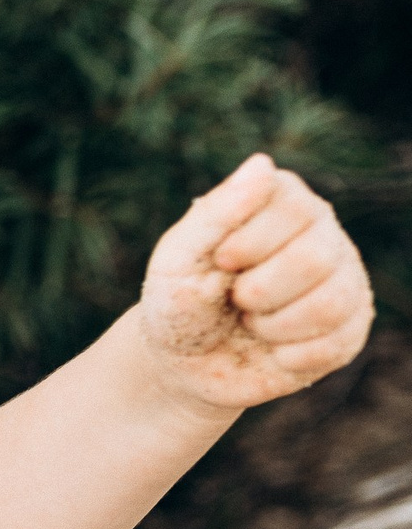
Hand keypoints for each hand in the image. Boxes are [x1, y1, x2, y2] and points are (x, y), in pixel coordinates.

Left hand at [137, 154, 372, 414]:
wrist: (183, 366)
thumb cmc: (178, 302)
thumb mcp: (178, 259)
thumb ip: (216, 213)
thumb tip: (263, 163)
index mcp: (283, 203)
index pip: (293, 209)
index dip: (248, 245)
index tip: (219, 262)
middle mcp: (322, 234)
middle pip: (314, 260)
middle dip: (257, 292)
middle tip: (235, 299)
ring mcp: (343, 280)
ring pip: (331, 303)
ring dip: (273, 325)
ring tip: (252, 323)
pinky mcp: (350, 327)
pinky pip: (336, 343)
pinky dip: (288, 355)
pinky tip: (271, 348)